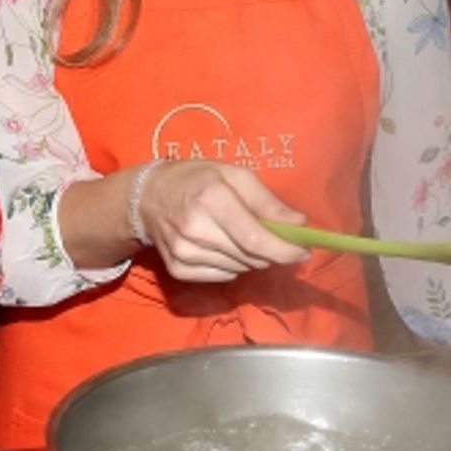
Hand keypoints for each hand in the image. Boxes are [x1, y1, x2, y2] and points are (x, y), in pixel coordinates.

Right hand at [137, 160, 308, 281]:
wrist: (147, 196)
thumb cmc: (196, 179)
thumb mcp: (233, 174)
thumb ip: (266, 199)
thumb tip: (299, 223)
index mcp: (211, 198)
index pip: (255, 237)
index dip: (284, 250)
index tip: (304, 252)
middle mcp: (195, 228)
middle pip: (250, 256)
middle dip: (272, 252)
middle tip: (275, 238)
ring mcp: (184, 252)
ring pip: (239, 269)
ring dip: (251, 258)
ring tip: (242, 237)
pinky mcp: (178, 268)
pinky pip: (222, 277)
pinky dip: (232, 266)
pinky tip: (223, 247)